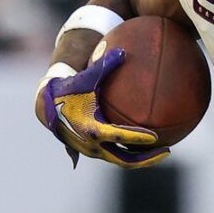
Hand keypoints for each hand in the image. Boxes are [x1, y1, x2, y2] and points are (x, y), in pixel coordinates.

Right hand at [34, 49, 169, 168]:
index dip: (138, 138)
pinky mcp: (92, 151)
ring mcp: (92, 151)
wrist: (45, 107)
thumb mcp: (86, 78)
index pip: (119, 136)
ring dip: (140, 159)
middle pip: (124, 159)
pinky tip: (146, 147)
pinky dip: (130, 153)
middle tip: (167, 150)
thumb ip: (104, 66)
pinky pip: (115, 155)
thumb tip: (123, 52)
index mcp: (92, 129)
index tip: (155, 137)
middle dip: (147, 158)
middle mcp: (92, 145)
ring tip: (161, 152)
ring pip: (120, 160)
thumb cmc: (68, 90)